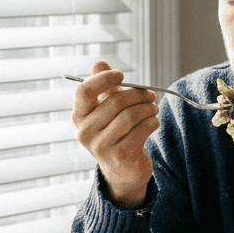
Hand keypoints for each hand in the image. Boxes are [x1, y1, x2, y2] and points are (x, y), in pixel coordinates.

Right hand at [71, 60, 159, 209]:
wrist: (124, 170)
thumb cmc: (116, 133)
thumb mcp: (107, 109)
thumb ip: (103, 87)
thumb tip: (99, 62)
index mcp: (79, 116)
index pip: (84, 90)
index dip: (104, 79)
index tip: (121, 75)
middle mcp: (85, 131)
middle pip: (115, 101)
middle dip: (138, 95)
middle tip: (151, 95)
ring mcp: (101, 146)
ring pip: (130, 115)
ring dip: (148, 108)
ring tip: (154, 108)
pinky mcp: (120, 156)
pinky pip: (141, 130)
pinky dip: (152, 122)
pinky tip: (153, 122)